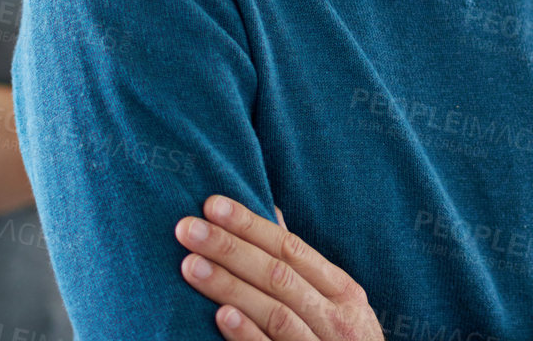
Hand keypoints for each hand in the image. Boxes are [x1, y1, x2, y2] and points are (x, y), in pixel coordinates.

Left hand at [176, 196, 381, 340]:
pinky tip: (221, 315)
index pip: (290, 248)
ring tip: (190, 265)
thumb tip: (271, 211)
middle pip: (277, 275)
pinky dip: (247, 333)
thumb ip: (303, 262)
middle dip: (230, 248)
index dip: (250, 225)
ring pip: (273, 311)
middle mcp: (334, 316)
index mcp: (342, 290)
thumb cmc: (345, 340)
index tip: (212, 205)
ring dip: (230, 286)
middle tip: (187, 228)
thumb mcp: (337, 300)